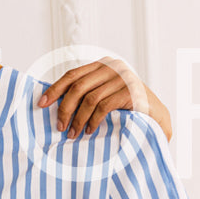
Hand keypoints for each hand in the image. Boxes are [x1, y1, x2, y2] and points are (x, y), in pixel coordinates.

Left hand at [36, 57, 172, 139]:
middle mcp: (113, 67)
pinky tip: (90, 131)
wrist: (158, 117)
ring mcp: (123, 78)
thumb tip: (54, 102)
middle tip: (59, 126)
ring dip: (78, 119)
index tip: (41, 104)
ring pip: (89, 98)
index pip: (72, 75)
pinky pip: (103, 107)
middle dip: (64, 108)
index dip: (54, 89)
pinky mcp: (131, 92)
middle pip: (78, 86)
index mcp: (103, 64)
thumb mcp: (105, 94)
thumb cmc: (127, 108)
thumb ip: (87, 92)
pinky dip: (93, 121)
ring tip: (72, 133)